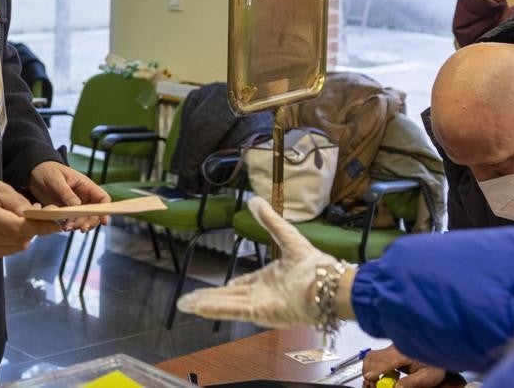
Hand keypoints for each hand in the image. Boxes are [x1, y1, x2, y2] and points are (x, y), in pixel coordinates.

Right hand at [0, 176, 59, 259]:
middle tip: (47, 216)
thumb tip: (39, 216)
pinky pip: (11, 249)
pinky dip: (19, 239)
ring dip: (28, 234)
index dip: (38, 226)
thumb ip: (19, 203)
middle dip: (36, 228)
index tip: (56, 222)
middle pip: (18, 238)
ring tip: (26, 218)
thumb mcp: (1, 188)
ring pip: (17, 246)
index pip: (15, 227)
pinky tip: (16, 227)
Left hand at [29, 161, 109, 231]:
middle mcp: (82, 196)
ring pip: (83, 218)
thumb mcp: (56, 180)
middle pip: (94, 212)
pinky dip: (69, 225)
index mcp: (85, 185)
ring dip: (78, 225)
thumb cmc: (47, 170)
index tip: (103, 222)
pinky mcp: (64, 210)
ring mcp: (74, 204)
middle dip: (90, 222)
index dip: (105, 210)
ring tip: (67, 227)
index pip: (102, 198)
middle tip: (81, 228)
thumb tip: (78, 206)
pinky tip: (62, 227)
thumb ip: (67, 193)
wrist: (33, 173)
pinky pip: (71, 220)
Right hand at [176, 197, 345, 327]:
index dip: (228, 288)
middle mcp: (263, 296)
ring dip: (204, 304)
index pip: (243, 286)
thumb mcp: (288, 237)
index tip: (216, 287)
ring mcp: (260, 306)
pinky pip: (232, 310)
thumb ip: (271, 221)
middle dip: (207, 298)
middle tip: (188, 300)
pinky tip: (197, 306)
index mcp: (269, 281)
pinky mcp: (259, 313)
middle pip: (228, 298)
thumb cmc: (315, 266)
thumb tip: (255, 200)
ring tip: (184, 304)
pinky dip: (213, 308)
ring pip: (225, 305)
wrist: (329, 285)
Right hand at [362, 345, 447, 387]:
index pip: (384, 361)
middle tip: (372, 386)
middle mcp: (394, 348)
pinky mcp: (391, 350)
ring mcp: (391, 348)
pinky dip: (373, 366)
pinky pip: (376, 356)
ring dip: (369, 369)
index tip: (369, 379)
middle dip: (369, 372)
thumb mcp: (427, 377)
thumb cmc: (435, 364)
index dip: (375, 371)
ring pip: (372, 356)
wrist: (438, 350)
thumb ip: (410, 383)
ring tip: (374, 382)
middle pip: (373, 357)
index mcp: (404, 354)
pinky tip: (380, 376)